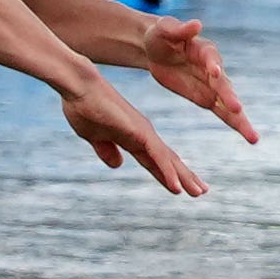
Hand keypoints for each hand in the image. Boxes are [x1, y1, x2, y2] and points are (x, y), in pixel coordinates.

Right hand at [64, 79, 207, 196]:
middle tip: (201, 191)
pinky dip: (167, 172)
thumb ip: (107, 150)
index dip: (166, 174)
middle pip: (167, 160)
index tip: (179, 187)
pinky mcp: (139, 132)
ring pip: (168, 160)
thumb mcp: (94, 136)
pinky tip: (176, 187)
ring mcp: (143, 132)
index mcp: (132, 136)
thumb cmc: (83, 106)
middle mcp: (143, 134)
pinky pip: (157, 157)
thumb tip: (118, 165)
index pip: (154, 160)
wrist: (78, 86)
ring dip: (183, 178)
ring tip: (198, 192)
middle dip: (184, 177)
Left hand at [121, 13, 256, 143]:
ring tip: (253, 137)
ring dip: (240, 119)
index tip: (215, 72)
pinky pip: (222, 113)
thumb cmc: (161, 35)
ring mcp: (212, 86)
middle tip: (237, 108)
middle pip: (223, 84)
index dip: (213, 64)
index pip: (210, 57)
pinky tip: (250, 137)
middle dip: (229, 96)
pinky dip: (235, 124)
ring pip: (228, 104)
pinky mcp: (206, 98)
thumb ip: (180, 29)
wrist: (157, 50)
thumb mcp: (165, 29)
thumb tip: (196, 24)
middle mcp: (214, 68)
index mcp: (203, 49)